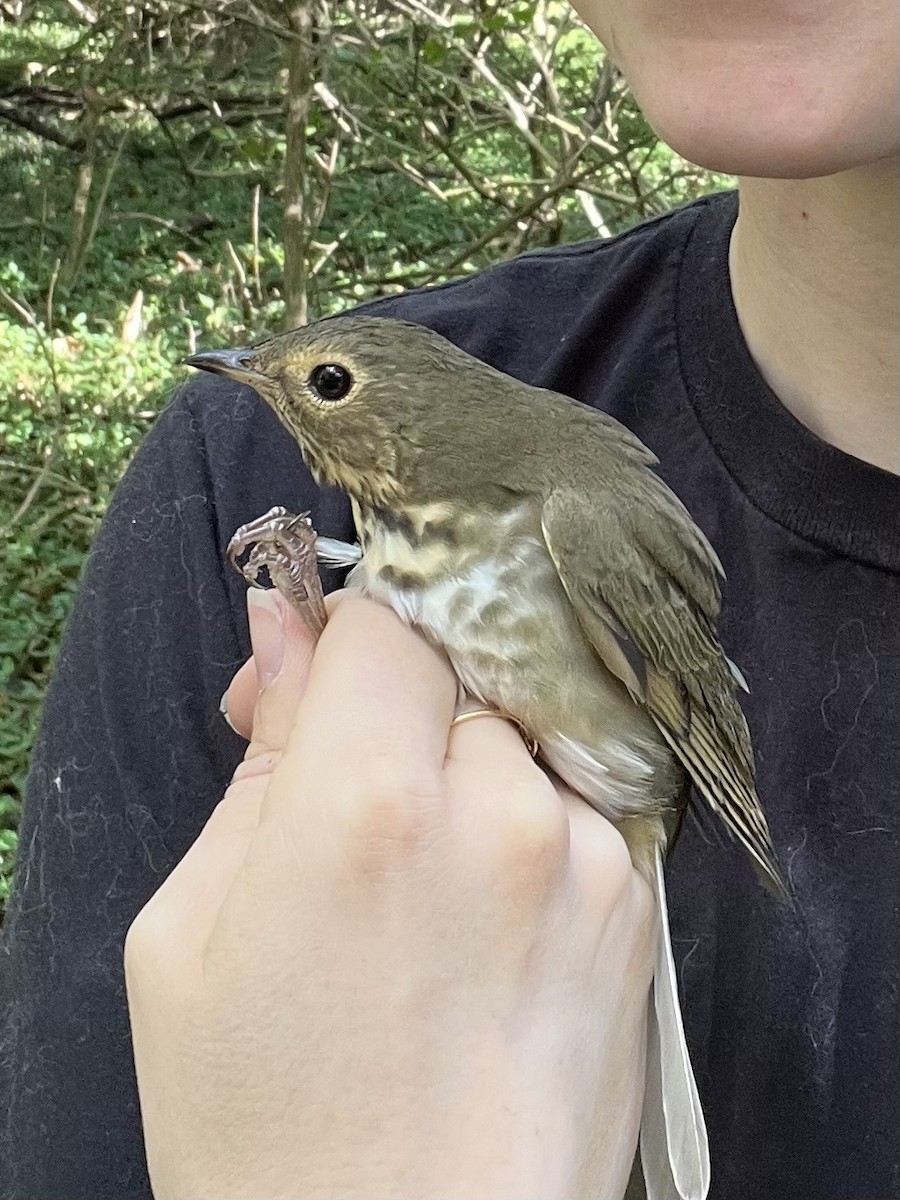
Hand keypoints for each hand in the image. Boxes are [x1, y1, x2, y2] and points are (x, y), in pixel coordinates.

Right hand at [124, 590, 655, 1199]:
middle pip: (462, 671)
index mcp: (365, 806)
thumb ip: (257, 759)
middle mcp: (498, 814)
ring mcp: (587, 862)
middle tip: (352, 801)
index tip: (319, 690)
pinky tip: (484, 928)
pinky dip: (528, 834)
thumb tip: (282, 634)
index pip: (384, 623)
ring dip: (472, 775)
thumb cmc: (263, 1134)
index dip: (341, 644)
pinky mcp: (638, 913)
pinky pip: (577, 813)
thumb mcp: (191, 937)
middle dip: (403, 714)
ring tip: (423, 892)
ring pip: (522, 740)